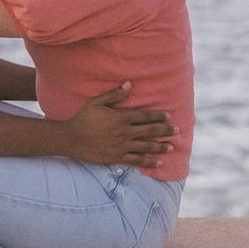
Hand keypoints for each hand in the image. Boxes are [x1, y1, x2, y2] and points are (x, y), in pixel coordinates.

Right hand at [64, 82, 178, 168]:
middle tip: (177, 130)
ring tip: (171, 146)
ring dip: (160, 146)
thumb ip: (114, 94)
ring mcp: (122, 146)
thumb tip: (129, 84)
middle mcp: (124, 132)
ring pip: (146, 146)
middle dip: (164, 130)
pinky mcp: (117, 157)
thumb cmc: (83, 118)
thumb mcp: (96, 102)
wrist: (71, 138)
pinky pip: (136, 160)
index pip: (144, 116)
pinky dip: (148, 162)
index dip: (157, 115)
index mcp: (120, 118)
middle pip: (149, 131)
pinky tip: (157, 163)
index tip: (169, 115)